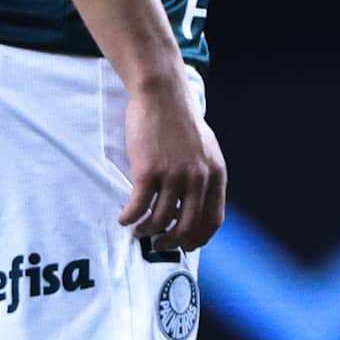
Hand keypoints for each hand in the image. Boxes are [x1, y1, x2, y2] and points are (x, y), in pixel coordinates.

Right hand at [120, 71, 227, 253]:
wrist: (162, 94)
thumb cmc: (180, 120)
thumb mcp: (205, 149)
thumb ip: (204, 175)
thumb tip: (195, 202)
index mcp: (215, 174)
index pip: (214, 220)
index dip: (199, 238)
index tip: (186, 245)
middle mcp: (198, 179)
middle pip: (187, 227)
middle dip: (171, 242)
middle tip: (159, 244)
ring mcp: (173, 176)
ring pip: (161, 220)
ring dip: (147, 232)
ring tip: (138, 231)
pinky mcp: (148, 172)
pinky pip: (138, 207)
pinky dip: (130, 218)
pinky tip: (124, 218)